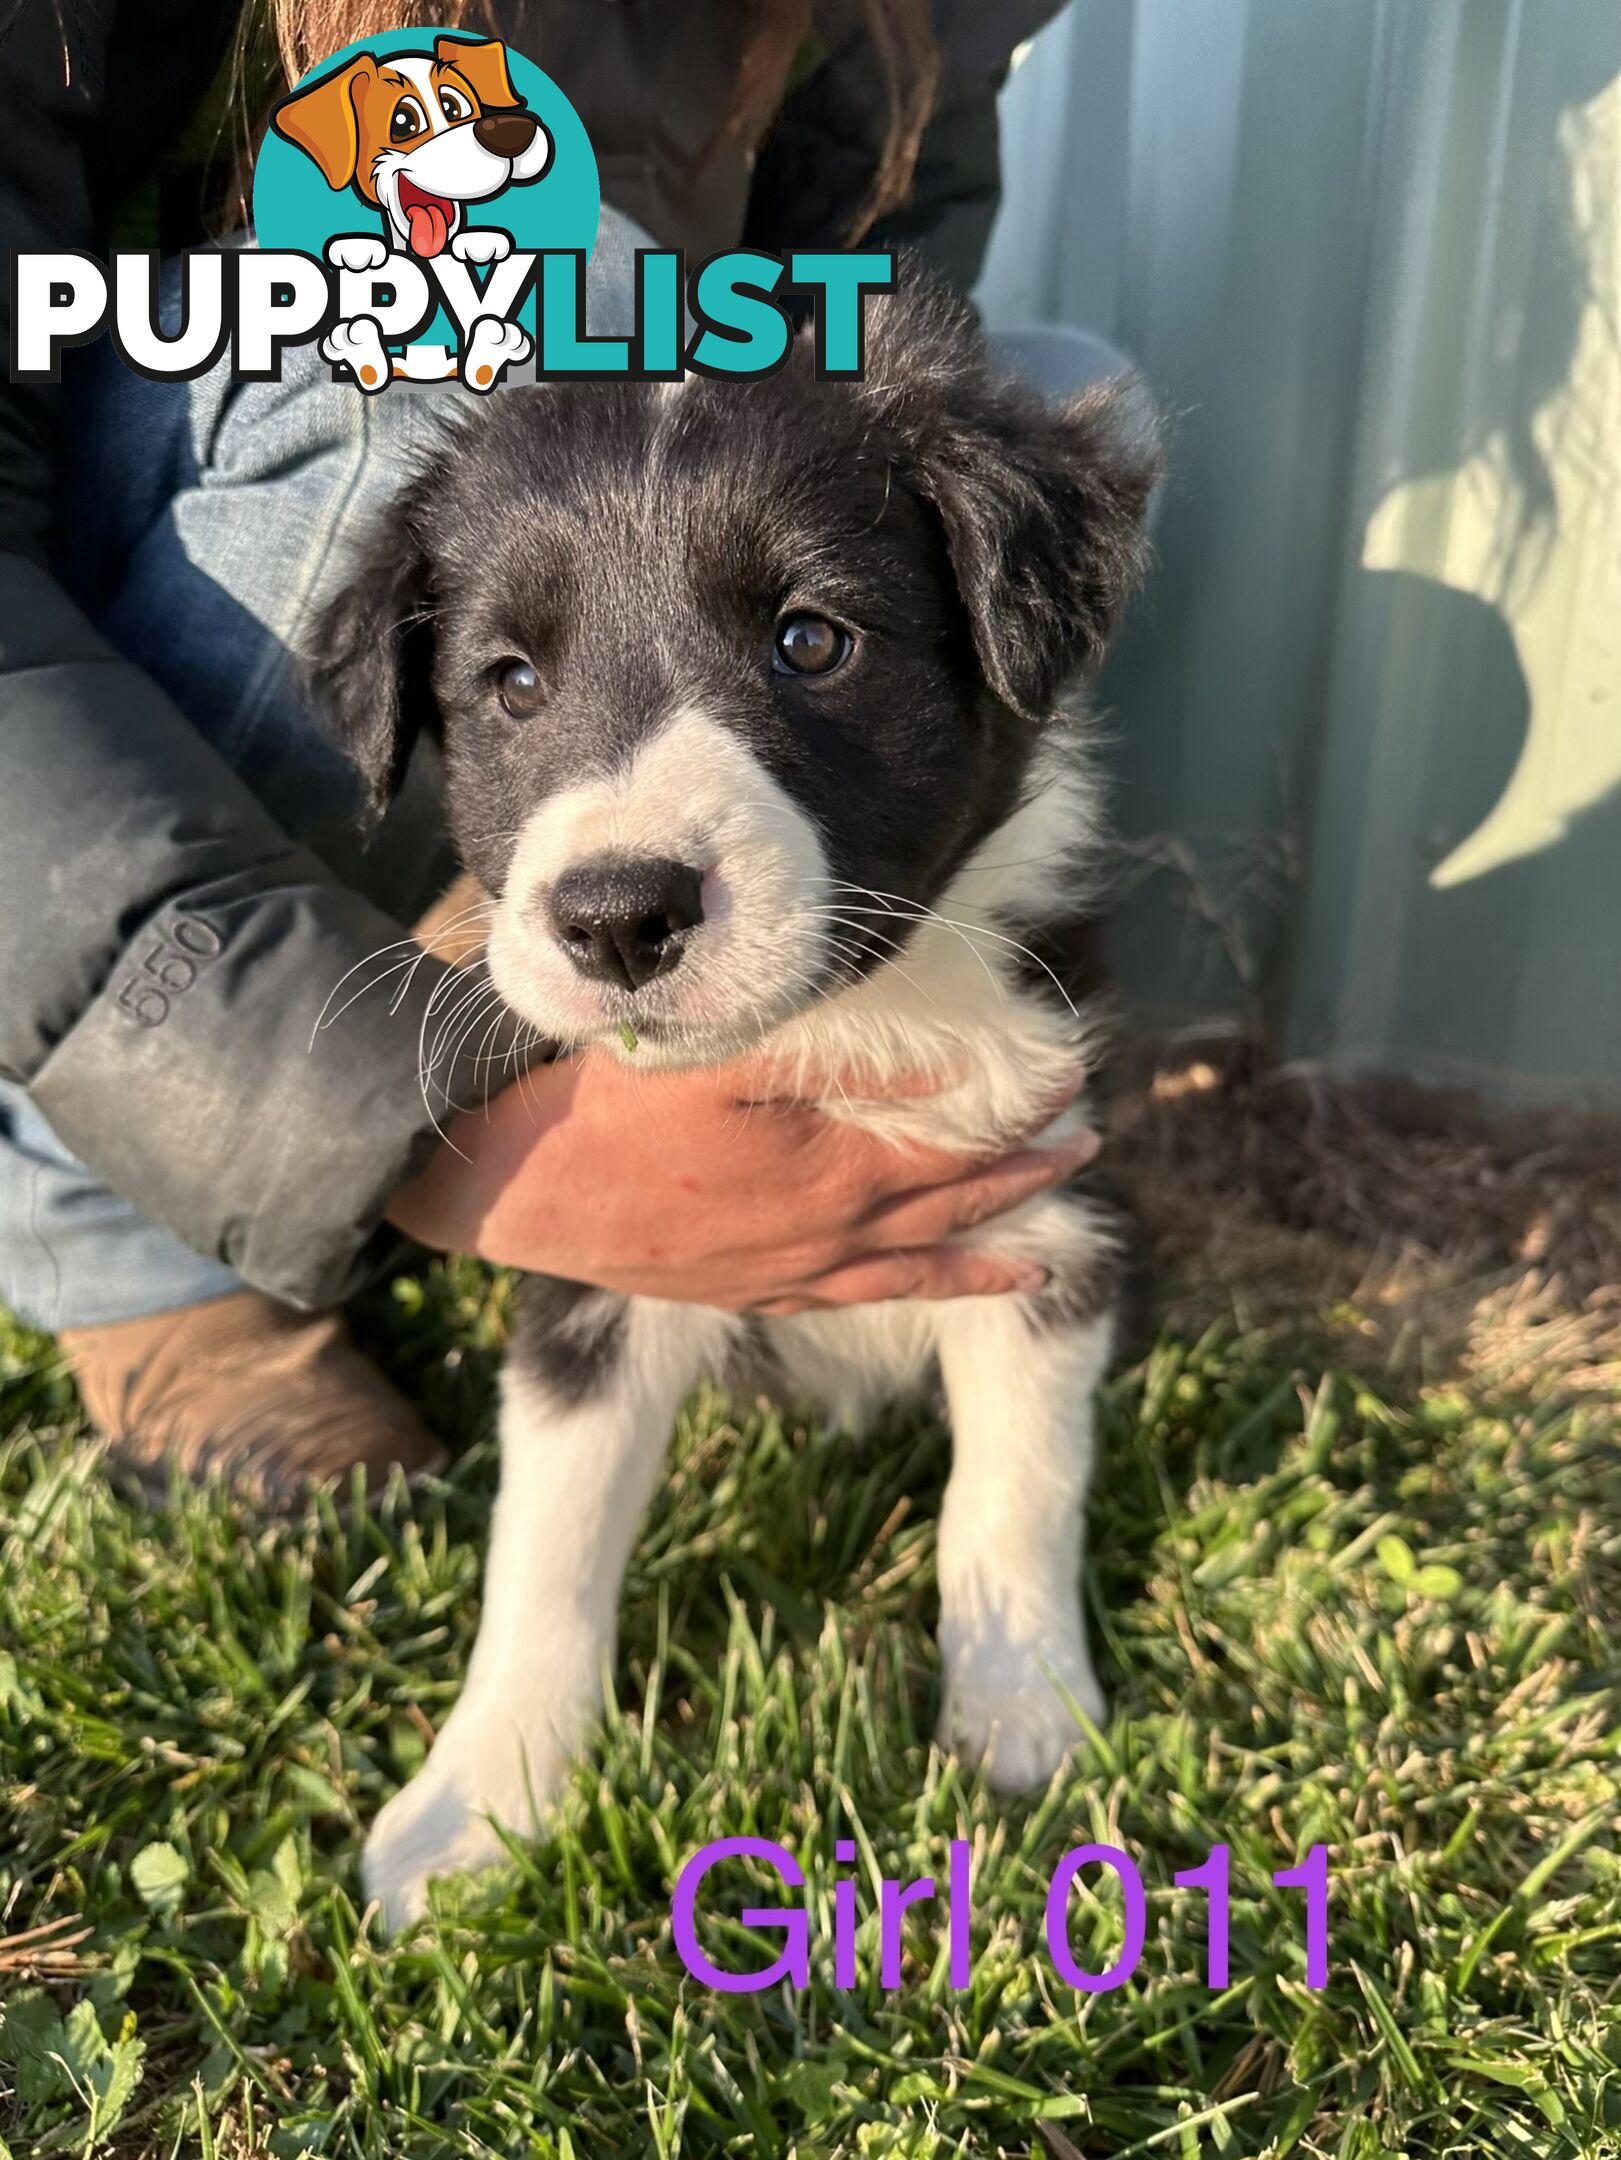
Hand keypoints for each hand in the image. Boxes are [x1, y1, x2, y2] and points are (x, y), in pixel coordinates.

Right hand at [387, 1048, 1096, 1312]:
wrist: (526, 1187)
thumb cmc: (621, 1105)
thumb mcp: (736, 1060)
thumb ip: (850, 1069)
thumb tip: (950, 1068)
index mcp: (835, 1173)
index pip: (961, 1147)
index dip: (1023, 1116)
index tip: (1071, 1081)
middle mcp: (828, 1236)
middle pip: (954, 1209)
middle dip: (1026, 1179)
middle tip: (1083, 1149)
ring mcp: (791, 1274)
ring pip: (916, 1268)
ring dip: (986, 1255)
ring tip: (1042, 1254)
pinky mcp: (750, 1293)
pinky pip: (854, 1300)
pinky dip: (906, 1295)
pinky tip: (925, 1288)